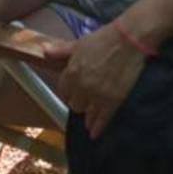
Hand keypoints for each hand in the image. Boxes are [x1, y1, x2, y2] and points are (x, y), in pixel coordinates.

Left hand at [44, 22, 146, 140]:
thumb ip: (61, 50)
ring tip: (88, 121)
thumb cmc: (103, 39)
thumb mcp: (79, 43)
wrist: (128, 40)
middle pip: (74, 104)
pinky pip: (102, 119)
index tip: (72, 92)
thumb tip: (44, 50)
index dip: (68, 91)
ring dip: (87, 115)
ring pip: (86, 113)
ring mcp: (97, 96)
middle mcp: (82, 87)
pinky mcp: (113, 101)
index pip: (64, 90)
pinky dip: (98, 128)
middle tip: (84, 101)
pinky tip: (94, 134)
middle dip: (78, 102)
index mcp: (71, 72)